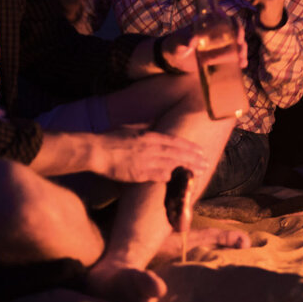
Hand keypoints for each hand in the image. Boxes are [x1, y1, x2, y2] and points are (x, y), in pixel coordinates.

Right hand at [88, 128, 210, 182]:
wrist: (96, 150)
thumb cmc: (111, 138)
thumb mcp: (130, 128)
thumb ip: (145, 126)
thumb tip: (155, 120)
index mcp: (150, 135)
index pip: (175, 141)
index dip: (190, 147)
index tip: (200, 151)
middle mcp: (151, 147)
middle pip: (178, 153)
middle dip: (193, 158)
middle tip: (206, 163)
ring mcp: (146, 160)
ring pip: (172, 165)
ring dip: (187, 169)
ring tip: (199, 173)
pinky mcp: (139, 173)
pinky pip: (159, 175)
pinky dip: (170, 177)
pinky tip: (179, 181)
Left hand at [159, 22, 248, 73]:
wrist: (174, 60)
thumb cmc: (175, 47)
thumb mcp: (177, 45)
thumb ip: (184, 42)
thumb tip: (193, 39)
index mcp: (207, 25)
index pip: (225, 20)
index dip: (234, 24)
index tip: (236, 33)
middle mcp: (216, 33)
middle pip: (234, 31)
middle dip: (240, 38)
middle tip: (240, 46)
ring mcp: (219, 45)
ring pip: (236, 44)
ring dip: (242, 51)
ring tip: (242, 60)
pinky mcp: (220, 56)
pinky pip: (232, 56)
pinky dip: (239, 60)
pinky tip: (242, 65)